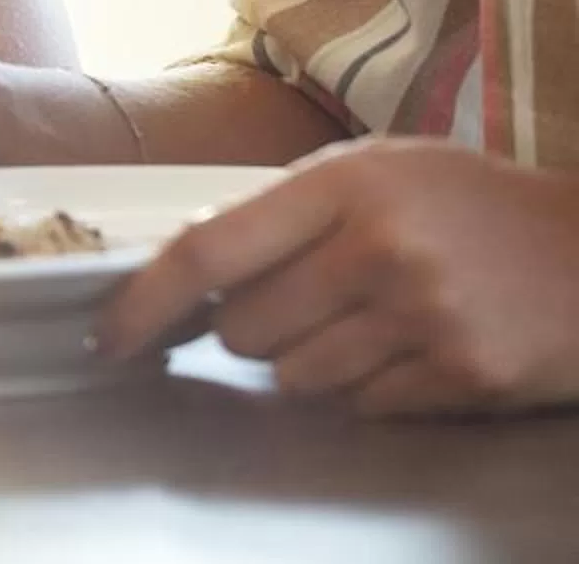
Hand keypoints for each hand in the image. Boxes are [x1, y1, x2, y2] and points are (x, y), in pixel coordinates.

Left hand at [100, 139, 578, 414]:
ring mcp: (423, 318)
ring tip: (371, 319)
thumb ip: (283, 209)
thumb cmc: (471, 205)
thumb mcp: (377, 171)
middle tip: (308, 300)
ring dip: (311, 361)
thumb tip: (185, 266)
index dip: (144, 301)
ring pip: (295, 378)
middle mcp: (378, 249)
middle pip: (243, 330)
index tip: (108, 336)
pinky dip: (371, 389)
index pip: (209, 251)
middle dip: (254, 328)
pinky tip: (415, 348)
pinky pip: (362, 407)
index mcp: (343, 184)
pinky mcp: (463, 377)